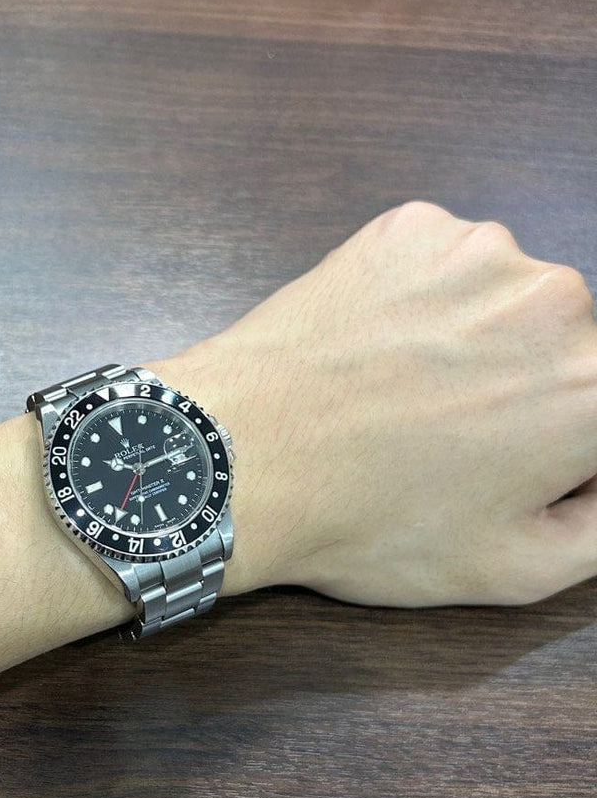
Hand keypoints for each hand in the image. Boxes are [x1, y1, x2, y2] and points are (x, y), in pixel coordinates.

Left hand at [151, 200, 596, 606]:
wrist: (237, 458)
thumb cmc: (366, 523)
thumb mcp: (510, 570)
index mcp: (595, 386)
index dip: (564, 445)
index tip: (514, 462)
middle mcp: (556, 299)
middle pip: (565, 348)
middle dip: (525, 389)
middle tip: (443, 436)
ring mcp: (477, 249)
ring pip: (504, 301)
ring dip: (472, 341)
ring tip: (396, 394)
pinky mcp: (410, 228)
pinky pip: (441, 267)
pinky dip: (419, 302)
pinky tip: (370, 351)